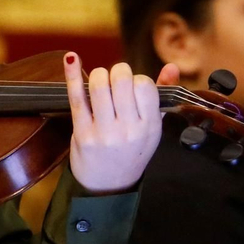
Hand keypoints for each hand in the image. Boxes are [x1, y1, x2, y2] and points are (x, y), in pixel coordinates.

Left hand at [63, 58, 179, 193]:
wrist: (108, 185)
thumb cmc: (131, 151)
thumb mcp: (152, 128)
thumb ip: (161, 95)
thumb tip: (172, 66)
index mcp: (149, 126)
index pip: (145, 85)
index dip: (137, 79)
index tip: (132, 88)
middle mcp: (128, 129)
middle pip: (122, 81)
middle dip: (117, 72)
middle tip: (115, 80)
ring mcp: (104, 132)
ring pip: (99, 85)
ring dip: (99, 75)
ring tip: (100, 80)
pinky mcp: (82, 133)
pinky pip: (76, 97)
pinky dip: (72, 74)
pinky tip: (71, 58)